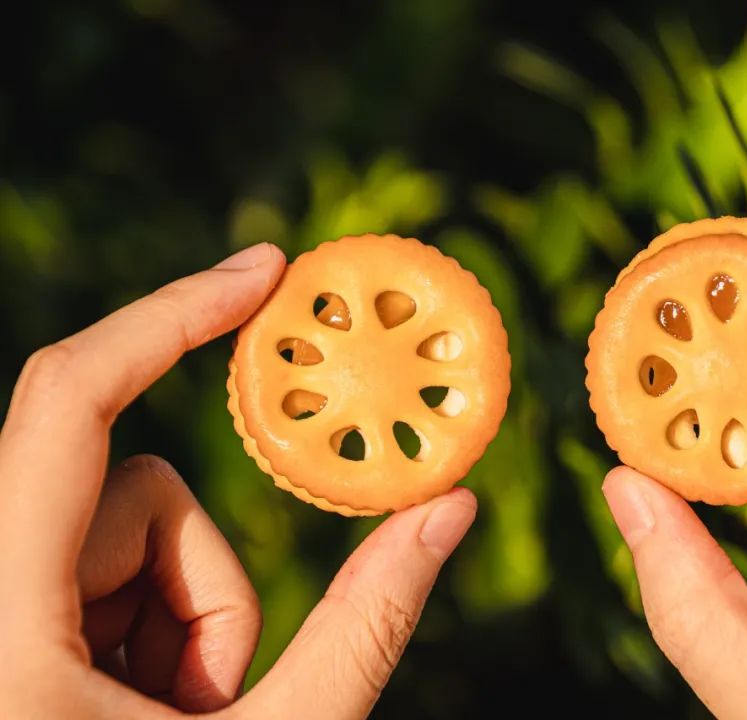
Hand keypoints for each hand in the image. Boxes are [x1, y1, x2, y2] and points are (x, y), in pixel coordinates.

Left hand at [0, 243, 476, 717]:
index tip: (263, 272)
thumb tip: (451, 508)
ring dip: (181, 611)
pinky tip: (147, 709)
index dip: (170, 317)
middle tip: (216, 696)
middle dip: (204, 576)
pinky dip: (151, 623)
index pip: (71, 404)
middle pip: (126, 490)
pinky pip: (103, 570)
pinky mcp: (11, 623)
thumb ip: (368, 621)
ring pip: (120, 532)